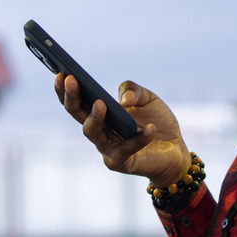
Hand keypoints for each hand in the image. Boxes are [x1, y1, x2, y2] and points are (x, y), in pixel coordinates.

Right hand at [56, 74, 192, 187]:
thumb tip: (123, 100)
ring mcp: (108, 149)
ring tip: (101, 103)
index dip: (65, 90)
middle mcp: (99, 132)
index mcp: (100, 114)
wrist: (176, 149)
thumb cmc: (157, 121)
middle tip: (71, 80)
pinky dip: (138, 138)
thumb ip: (133, 90)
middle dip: (72, 97)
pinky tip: (150, 128)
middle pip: (78, 115)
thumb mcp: (148, 98)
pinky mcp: (122, 163)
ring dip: (95, 117)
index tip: (61, 73)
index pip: (77, 102)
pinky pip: (126, 149)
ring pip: (92, 133)